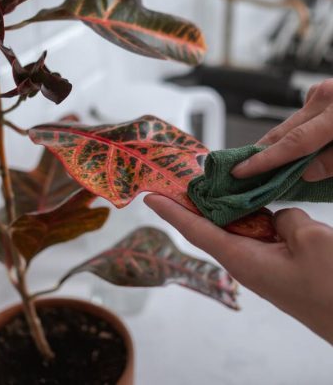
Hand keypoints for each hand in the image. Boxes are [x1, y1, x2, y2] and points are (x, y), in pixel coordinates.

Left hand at [145, 194, 332, 344]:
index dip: (171, 212)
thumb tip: (277, 218)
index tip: (150, 198)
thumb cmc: (332, 287)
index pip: (195, 230)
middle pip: (210, 226)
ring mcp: (260, 263)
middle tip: (182, 178)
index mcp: (242, 259)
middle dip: (194, 203)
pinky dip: (249, 216)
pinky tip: (253, 201)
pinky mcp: (276, 264)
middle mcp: (244, 261)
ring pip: (235, 228)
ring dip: (224, 207)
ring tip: (213, 183)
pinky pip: (255, 234)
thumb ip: (286, 219)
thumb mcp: (309, 240)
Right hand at [232, 79, 332, 180]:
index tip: (240, 170)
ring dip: (275, 144)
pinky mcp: (320, 92)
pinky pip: (299, 116)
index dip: (264, 160)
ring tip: (260, 163)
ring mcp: (320, 92)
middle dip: (259, 152)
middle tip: (239, 168)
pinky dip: (293, 131)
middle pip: (282, 132)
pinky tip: (292, 143)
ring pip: (288, 124)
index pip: (293, 142)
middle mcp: (323, 98)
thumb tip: (306, 173)